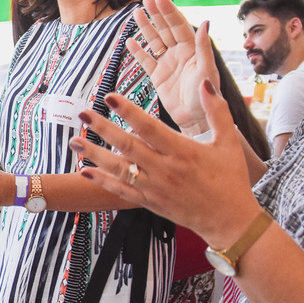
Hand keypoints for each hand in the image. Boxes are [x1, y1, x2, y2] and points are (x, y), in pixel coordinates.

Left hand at [69, 83, 260, 247]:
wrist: (229, 220)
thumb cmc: (230, 179)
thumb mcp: (228, 142)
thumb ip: (216, 111)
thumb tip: (205, 82)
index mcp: (182, 151)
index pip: (149, 127)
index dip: (128, 111)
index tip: (110, 96)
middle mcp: (164, 169)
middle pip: (127, 146)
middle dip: (102, 129)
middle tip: (83, 114)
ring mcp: (154, 187)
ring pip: (118, 169)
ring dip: (94, 154)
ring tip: (73, 141)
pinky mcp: (149, 202)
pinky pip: (121, 190)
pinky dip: (101, 180)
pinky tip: (84, 170)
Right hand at [127, 0, 216, 133]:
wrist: (197, 120)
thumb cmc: (206, 96)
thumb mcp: (207, 70)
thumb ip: (203, 47)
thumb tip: (206, 23)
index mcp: (192, 49)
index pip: (178, 25)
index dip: (168, 11)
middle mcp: (180, 53)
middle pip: (165, 29)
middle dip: (156, 14)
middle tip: (145, 0)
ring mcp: (168, 64)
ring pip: (155, 41)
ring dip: (146, 28)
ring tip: (136, 13)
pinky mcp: (158, 77)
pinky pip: (146, 60)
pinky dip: (138, 51)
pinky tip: (130, 41)